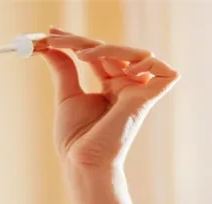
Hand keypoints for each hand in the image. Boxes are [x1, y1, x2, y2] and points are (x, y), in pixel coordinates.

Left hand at [40, 28, 178, 169]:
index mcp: (111, 87)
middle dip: (81, 41)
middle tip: (53, 39)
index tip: (51, 34)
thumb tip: (49, 45)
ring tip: (80, 54)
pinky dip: (146, 63)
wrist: (81, 162)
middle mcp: (127, 87)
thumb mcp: (67, 95)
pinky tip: (119, 66)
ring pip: (133, 54)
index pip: (100, 54)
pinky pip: (162, 73)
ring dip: (106, 48)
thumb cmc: (75, 139)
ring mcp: (138, 93)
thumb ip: (64, 67)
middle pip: (112, 50)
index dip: (77, 41)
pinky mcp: (147, 100)